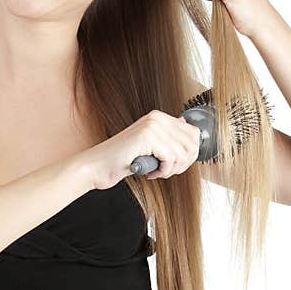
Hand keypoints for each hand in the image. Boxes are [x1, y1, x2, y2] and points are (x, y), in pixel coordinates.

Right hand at [78, 110, 201, 190]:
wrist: (96, 166)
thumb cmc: (122, 160)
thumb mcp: (150, 147)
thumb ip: (169, 139)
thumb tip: (193, 134)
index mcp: (158, 117)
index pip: (193, 133)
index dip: (190, 154)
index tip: (176, 164)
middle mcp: (156, 118)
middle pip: (192, 143)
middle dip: (183, 163)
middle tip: (167, 170)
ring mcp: (151, 126)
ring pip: (183, 153)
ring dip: (172, 169)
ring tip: (157, 171)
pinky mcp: (147, 138)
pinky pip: (171, 159)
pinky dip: (163, 171)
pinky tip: (150, 172)